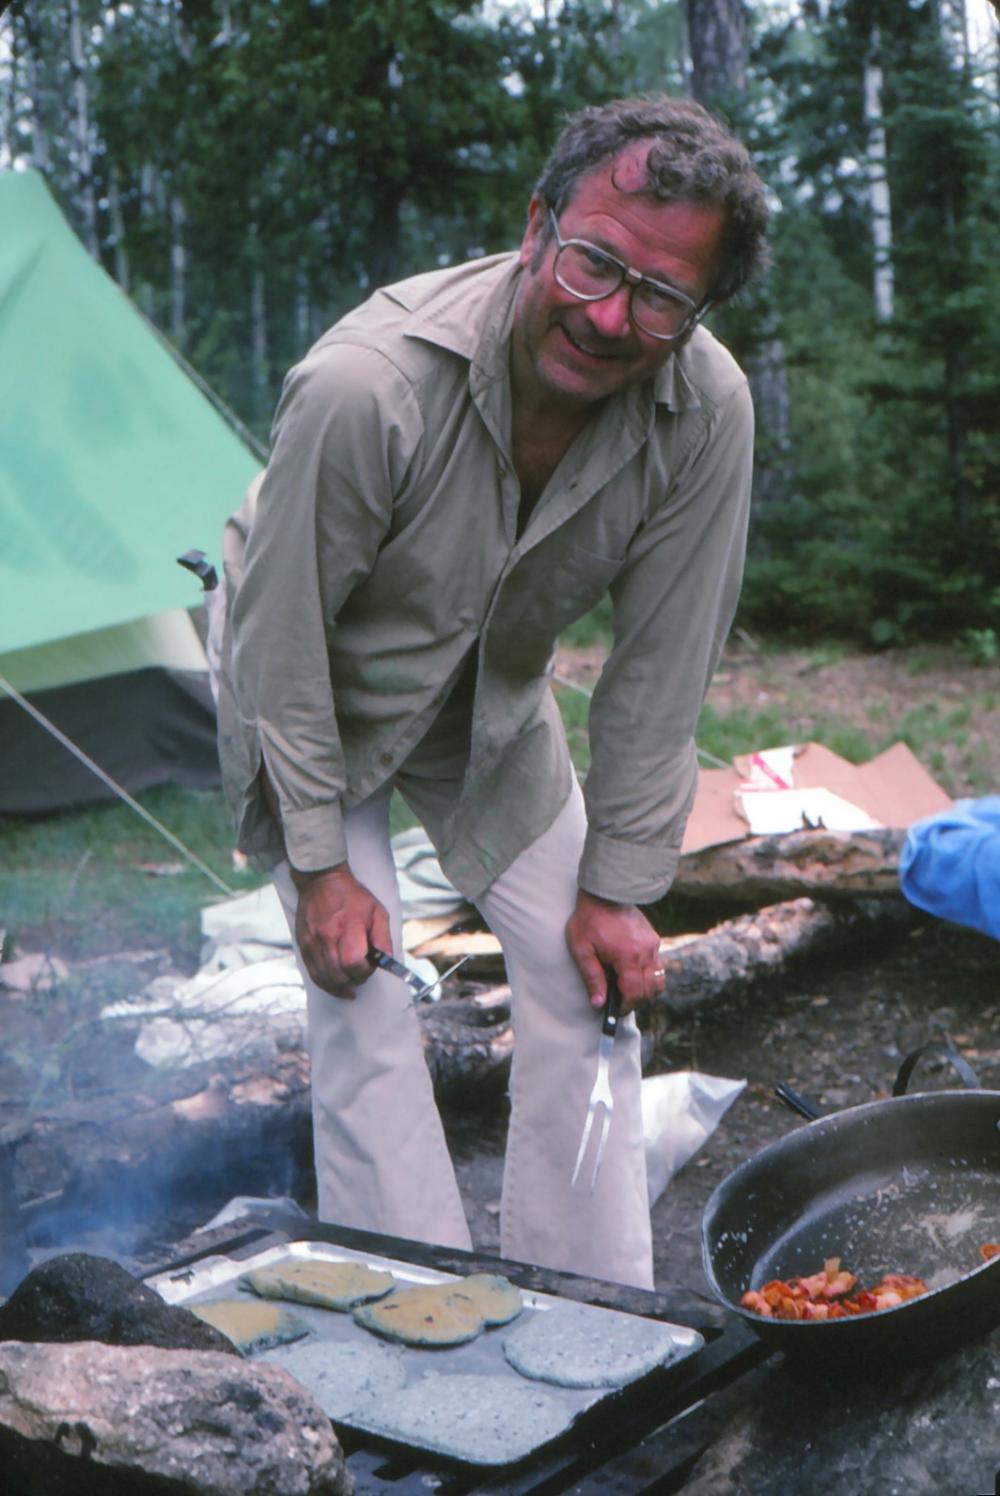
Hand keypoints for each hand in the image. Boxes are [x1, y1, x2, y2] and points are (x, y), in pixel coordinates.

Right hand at [292, 863, 391, 998]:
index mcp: (348, 926)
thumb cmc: (353, 897)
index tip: (370, 966)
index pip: (353, 962)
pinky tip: (336, 987)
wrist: (321, 882)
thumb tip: (386, 961)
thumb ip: (383, 937)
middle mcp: (327, 936)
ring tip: (351, 986)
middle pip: (339, 974)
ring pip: (325, 978)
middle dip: (354, 980)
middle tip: (362, 975)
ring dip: (340, 987)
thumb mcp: (377, 911)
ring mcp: (312, 942)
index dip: (365, 971)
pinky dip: (325, 984)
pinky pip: (313, 974)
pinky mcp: (303, 946)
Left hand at [565, 890, 664, 1011]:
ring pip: (658, 979)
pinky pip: (657, 965)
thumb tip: (598, 1004)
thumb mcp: (582, 950)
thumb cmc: (589, 919)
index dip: (625, 1007)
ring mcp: (652, 945)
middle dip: (636, 1000)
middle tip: (619, 1001)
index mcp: (628, 956)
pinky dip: (648, 974)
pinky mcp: (653, 939)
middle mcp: (646, 952)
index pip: (634, 993)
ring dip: (645, 989)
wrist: (604, 892)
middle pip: (650, 990)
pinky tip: (631, 971)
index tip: (615, 1011)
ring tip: (627, 987)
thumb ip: (592, 978)